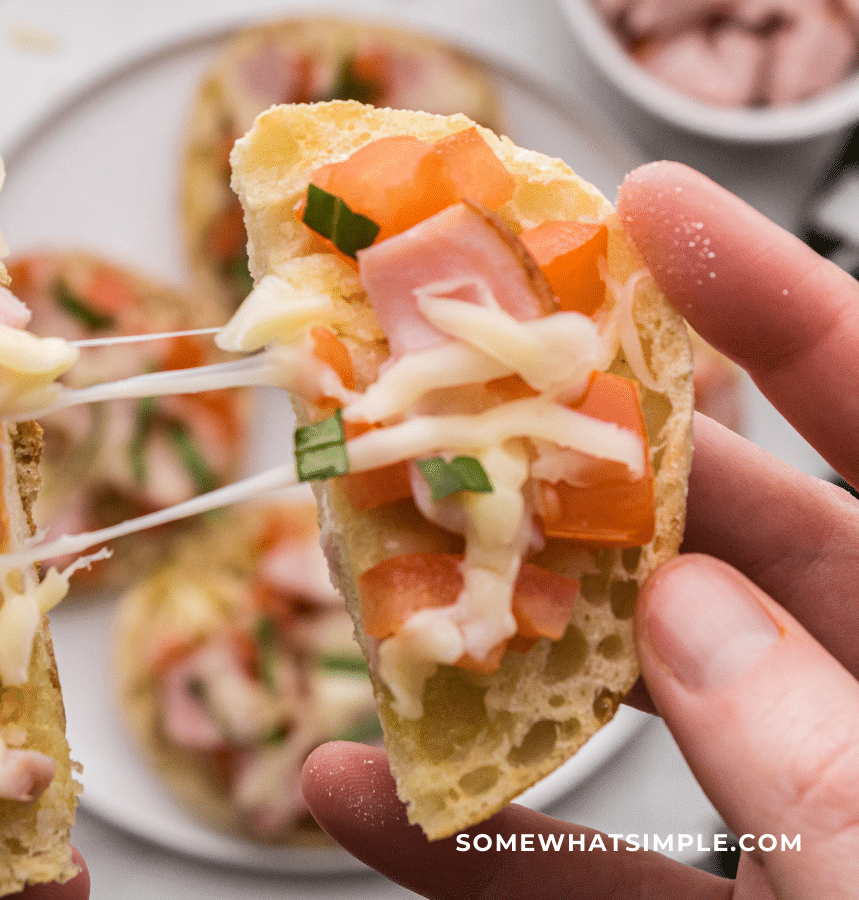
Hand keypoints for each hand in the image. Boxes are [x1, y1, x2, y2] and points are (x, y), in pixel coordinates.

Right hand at [300, 160, 858, 896]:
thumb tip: (681, 615)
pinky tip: (368, 800)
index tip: (641, 219)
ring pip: (657, 704)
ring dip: (515, 654)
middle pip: (755, 541)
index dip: (777, 309)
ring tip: (389, 585)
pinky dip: (482, 847)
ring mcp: (820, 828)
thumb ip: (817, 749)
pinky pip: (599, 870)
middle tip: (478, 404)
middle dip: (608, 474)